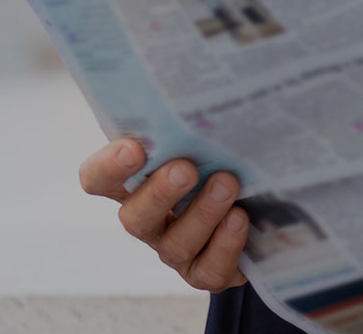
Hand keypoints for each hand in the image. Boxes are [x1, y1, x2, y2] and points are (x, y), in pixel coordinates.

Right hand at [78, 139, 250, 291]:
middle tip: (185, 169)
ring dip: (202, 212)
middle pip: (134, 217)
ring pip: (176, 242)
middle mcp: (149, 221)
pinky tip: (239, 219)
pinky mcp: (206, 273)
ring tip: (227, 184)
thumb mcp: (206, 144)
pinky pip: (209, 269)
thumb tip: (195, 90)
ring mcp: (176, 250)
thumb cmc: (224, 166)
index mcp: (136, 184)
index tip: (133, 148)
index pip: (98, 179)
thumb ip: (191, 126)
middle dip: (159, 193)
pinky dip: (226, 244)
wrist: (264, 214)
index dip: (107, 167)